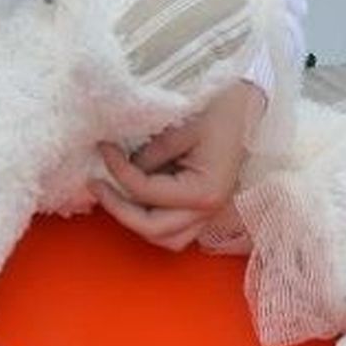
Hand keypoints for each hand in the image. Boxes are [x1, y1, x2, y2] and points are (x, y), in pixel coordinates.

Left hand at [91, 83, 265, 250]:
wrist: (249, 106)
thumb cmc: (220, 110)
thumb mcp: (181, 126)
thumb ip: (150, 153)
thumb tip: (122, 167)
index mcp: (205, 191)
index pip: (147, 192)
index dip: (118, 172)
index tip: (103, 148)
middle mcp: (209, 210)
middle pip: (154, 230)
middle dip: (119, 209)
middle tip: (96, 185)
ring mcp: (209, 213)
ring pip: (166, 239)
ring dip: (137, 223)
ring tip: (115, 196)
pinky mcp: (205, 208)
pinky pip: (176, 229)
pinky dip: (154, 221)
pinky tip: (137, 199)